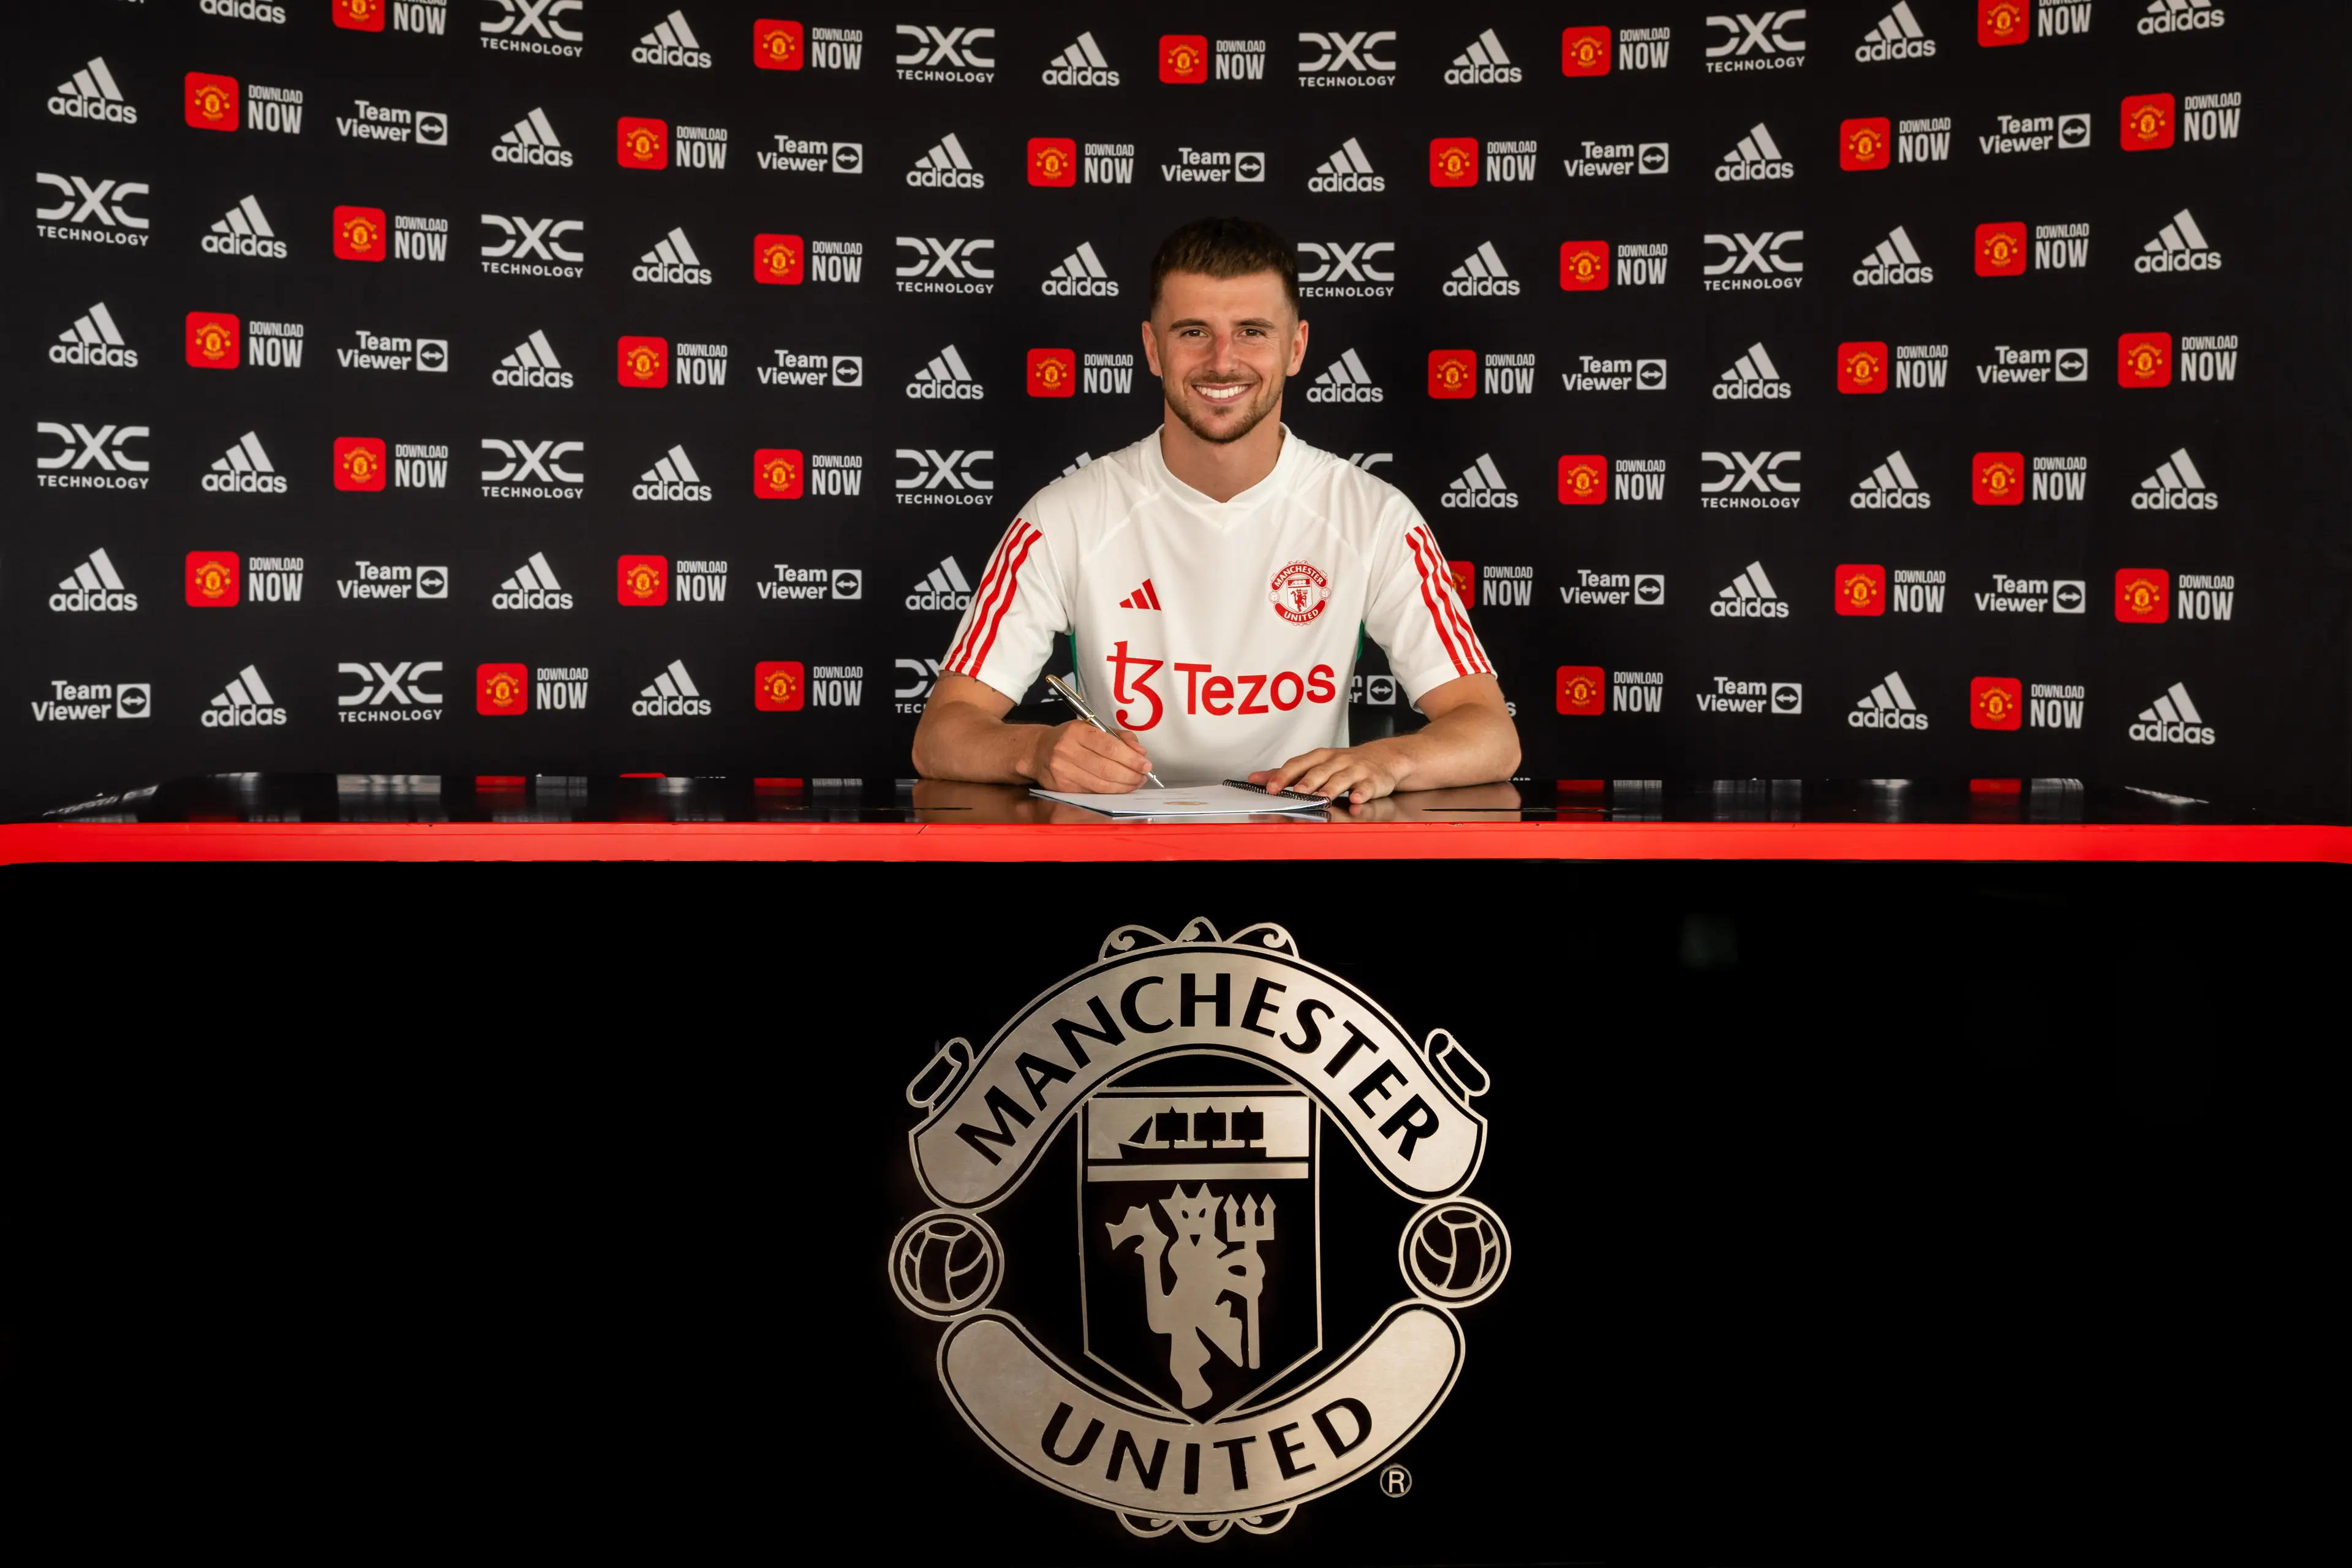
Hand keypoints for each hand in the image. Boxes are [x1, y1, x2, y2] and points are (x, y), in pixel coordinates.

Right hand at [1032, 720, 1153, 792]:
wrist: (1037, 751)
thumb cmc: (1070, 739)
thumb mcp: (1092, 728)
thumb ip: (1118, 737)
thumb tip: (1140, 752)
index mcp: (1077, 732)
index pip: (1109, 746)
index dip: (1130, 758)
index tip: (1145, 764)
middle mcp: (1067, 751)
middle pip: (1106, 768)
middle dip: (1130, 775)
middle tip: (1143, 776)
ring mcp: (1063, 771)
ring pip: (1101, 785)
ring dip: (1123, 786)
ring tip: (1135, 783)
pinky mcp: (1062, 788)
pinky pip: (1092, 793)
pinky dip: (1110, 793)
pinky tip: (1119, 789)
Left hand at [1249, 747, 1404, 805]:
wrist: (1383, 757)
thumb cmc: (1343, 763)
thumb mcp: (1315, 764)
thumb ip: (1286, 773)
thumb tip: (1255, 779)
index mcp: (1319, 757)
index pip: (1298, 764)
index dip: (1284, 776)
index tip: (1270, 788)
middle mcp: (1336, 761)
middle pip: (1319, 771)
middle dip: (1307, 782)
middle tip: (1296, 792)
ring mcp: (1355, 770)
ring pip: (1341, 779)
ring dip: (1331, 788)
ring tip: (1322, 797)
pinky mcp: (1372, 781)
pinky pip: (1366, 788)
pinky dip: (1361, 794)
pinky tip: (1355, 800)